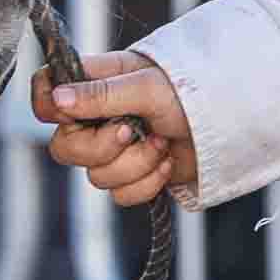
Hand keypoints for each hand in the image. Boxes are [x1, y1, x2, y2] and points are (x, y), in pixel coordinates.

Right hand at [34, 50, 195, 211]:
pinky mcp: (135, 175)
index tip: (71, 113)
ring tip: (162, 142)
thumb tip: (58, 98)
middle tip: (130, 131)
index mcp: (94, 84)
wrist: (233, 121)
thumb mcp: (146, 86)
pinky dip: (147, 182)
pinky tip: (167, 161)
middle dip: (100, 148)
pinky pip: (121, 195)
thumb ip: (101, 94)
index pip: (46, 96)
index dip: (49, 108)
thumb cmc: (192, 89)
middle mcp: (97, 118)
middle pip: (63, 148)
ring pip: (96, 177)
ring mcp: (115, 149)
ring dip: (134, 164)